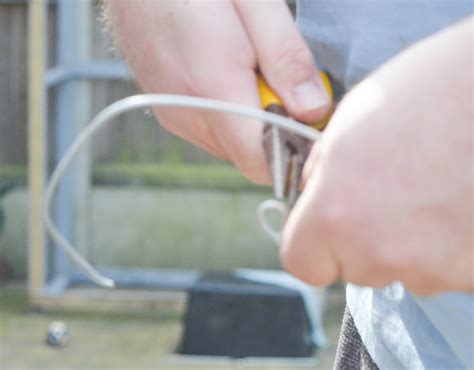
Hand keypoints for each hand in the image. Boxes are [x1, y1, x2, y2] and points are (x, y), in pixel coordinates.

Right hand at [104, 0, 329, 182]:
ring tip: (254, 74)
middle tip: (286, 86)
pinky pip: (213, 131)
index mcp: (214, 89)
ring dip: (253, 123)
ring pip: (231, 146)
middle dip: (277, 132)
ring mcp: (175, 116)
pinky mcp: (168, 112)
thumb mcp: (257, 3)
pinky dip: (232, 117)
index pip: (261, 161)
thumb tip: (314, 110)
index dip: (294, 154)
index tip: (313, 126)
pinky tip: (232, 78)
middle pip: (249, 157)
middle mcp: (189, 115)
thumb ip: (286, 60)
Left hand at [281, 16, 473, 293]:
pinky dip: (451, 246)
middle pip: (355, 267)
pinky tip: (461, 202)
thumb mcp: (348, 122)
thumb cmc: (430, 90)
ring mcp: (434, 268)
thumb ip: (322, 175)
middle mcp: (380, 252)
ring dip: (411, 244)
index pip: (304, 263)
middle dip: (365, 239)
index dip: (314, 246)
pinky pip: (447, 269)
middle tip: (393, 193)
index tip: (328, 227)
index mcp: (336, 215)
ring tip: (435, 190)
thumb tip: (314, 197)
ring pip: (404, 271)